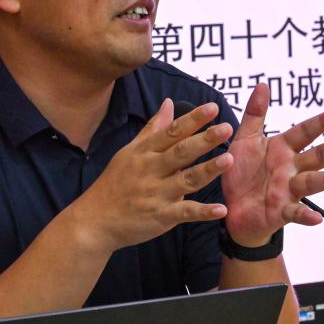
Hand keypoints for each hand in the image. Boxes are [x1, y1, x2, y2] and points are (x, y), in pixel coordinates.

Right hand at [76, 100, 232, 251]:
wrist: (93, 221)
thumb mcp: (129, 152)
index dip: (192, 119)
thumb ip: (153, 128)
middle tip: (226, 128)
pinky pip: (184, 213)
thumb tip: (168, 102)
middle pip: (181, 152)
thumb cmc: (114, 183)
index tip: (212, 107)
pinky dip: (203, 212)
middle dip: (204, 140)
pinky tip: (221, 209)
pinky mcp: (160, 217)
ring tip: (229, 160)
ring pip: (186, 180)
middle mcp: (151, 170)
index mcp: (145, 152)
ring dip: (208, 170)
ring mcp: (156, 194)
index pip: (171, 132)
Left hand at [221, 84, 323, 246]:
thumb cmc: (241, 172)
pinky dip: (306, 215)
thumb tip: (263, 85)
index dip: (322, 121)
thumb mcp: (245, 140)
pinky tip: (317, 218)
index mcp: (283, 149)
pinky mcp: (281, 211)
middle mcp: (291, 168)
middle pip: (317, 156)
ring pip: (312, 182)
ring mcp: (288, 190)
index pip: (306, 132)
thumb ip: (255, 115)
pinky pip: (295, 212)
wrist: (231, 207)